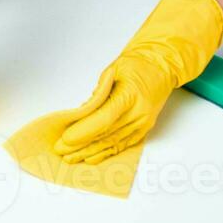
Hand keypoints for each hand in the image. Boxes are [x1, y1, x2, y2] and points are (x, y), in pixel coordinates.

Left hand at [53, 0, 222, 162]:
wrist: (161, 67)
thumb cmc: (136, 65)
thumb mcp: (112, 70)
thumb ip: (98, 93)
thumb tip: (82, 112)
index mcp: (130, 95)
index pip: (104, 118)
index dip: (85, 131)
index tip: (67, 138)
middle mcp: (139, 113)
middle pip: (106, 134)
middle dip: (81, 145)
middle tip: (61, 150)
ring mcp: (142, 124)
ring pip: (113, 143)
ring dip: (91, 152)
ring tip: (71, 157)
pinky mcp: (143, 130)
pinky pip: (122, 144)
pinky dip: (106, 152)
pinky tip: (92, 157)